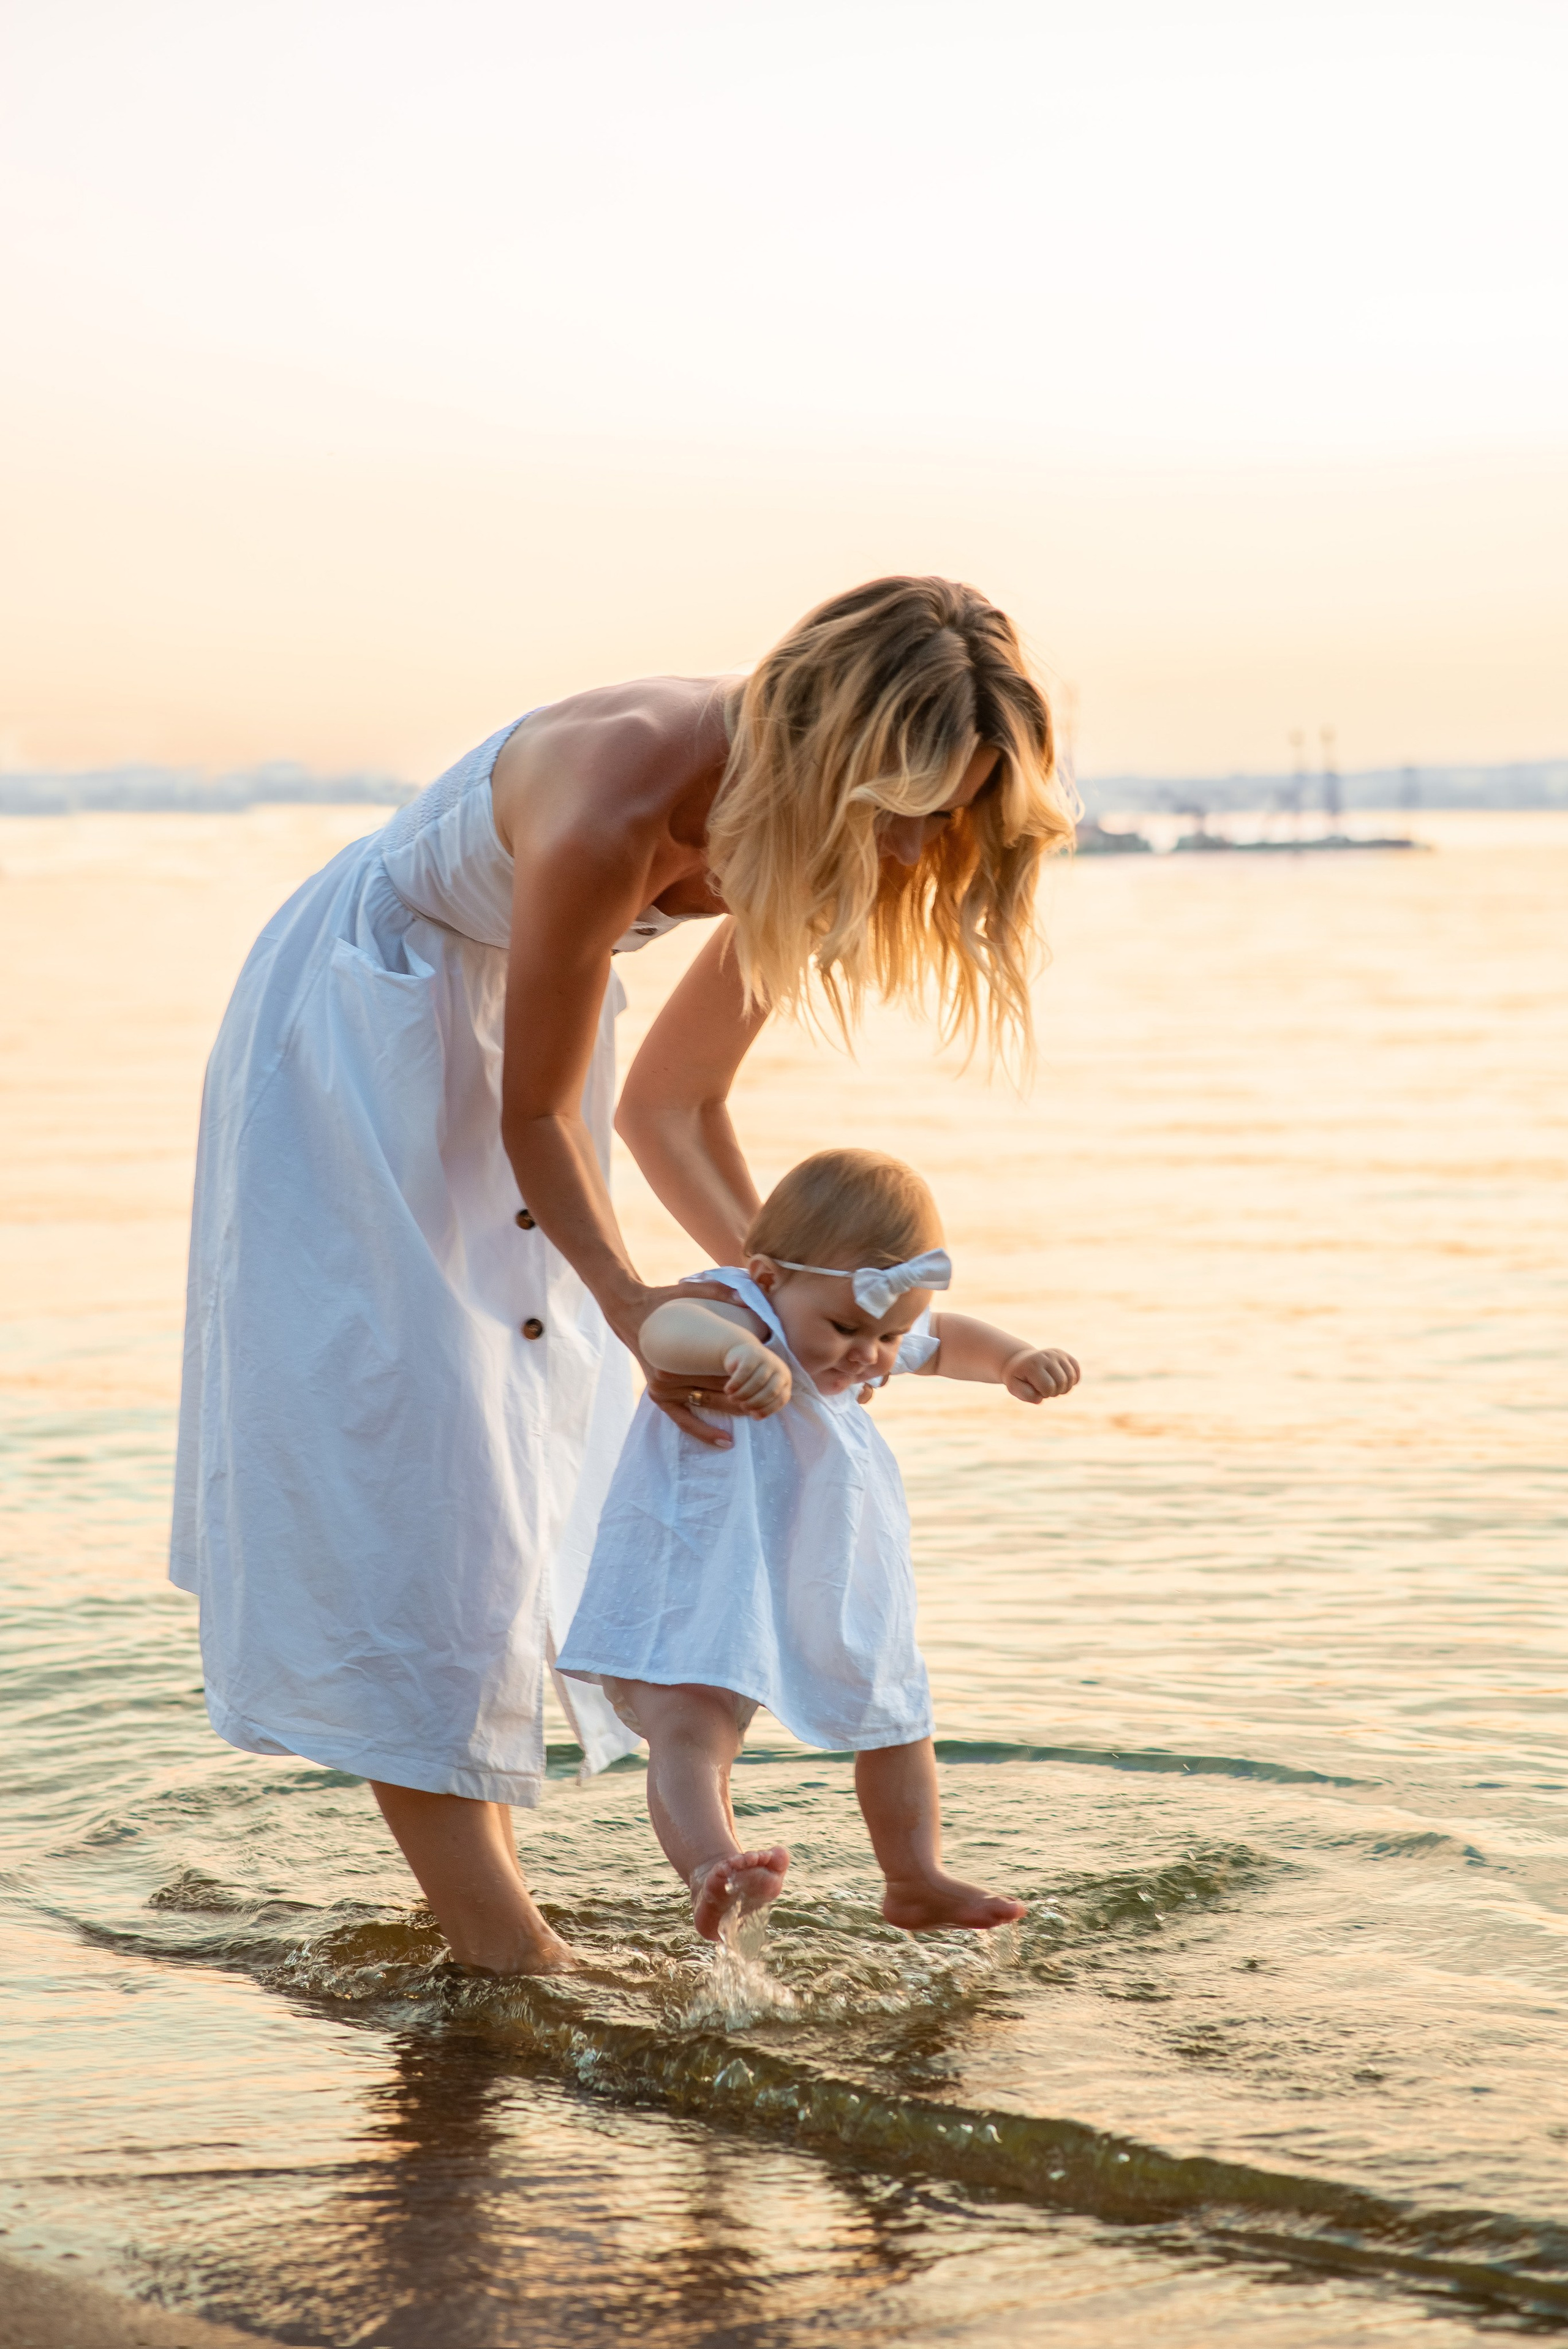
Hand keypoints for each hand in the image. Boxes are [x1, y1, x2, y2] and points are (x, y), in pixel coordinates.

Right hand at [614, 1281, 760, 1449]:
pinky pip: (684, 1421)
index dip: (751, 1374)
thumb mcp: (693, 1290)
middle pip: (720, 1390)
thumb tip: (745, 1298)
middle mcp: (671, 1375)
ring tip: (757, 1413)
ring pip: (708, 1405)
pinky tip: (727, 1441)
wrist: (631, 1313)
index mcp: (682, 1352)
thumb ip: (720, 1292)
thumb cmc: (667, 1301)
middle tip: (769, 1395)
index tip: (769, 1375)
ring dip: (734, 1410)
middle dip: (748, 1393)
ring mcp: (663, 1388)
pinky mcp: (658, 1397)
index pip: (726, 1370)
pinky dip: (705, 1432)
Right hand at [723, 1339, 790, 1415]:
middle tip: (742, 1406)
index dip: (768, 1409)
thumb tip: (756, 1416)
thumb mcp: (761, 1390)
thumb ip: (762, 1403)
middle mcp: (779, 1368)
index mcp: (785, 1380)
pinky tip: (728, 1390)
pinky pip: (744, 1373)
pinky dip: (735, 1384)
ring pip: (757, 1383)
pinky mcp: (752, 1355)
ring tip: (732, 1398)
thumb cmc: (753, 1378)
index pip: (782, 1398)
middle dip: (755, 1402)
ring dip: (743, 1394)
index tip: (754, 1416)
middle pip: (770, 1391)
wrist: (743, 1353)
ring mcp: (767, 1360)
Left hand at [1002, 1346, 1079, 1403]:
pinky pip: (1076, 1370)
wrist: (1020, 1361)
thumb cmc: (1018, 1377)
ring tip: (1054, 1386)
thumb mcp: (1014, 1387)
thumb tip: (1040, 1399)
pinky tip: (1063, 1382)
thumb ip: (1025, 1395)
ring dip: (1064, 1388)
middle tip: (1046, 1390)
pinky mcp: (1064, 1355)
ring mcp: (1057, 1354)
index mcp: (1033, 1364)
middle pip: (1062, 1382)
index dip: (1044, 1394)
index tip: (1037, 1390)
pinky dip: (1073, 1380)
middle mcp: (1046, 1356)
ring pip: (1071, 1377)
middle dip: (1055, 1392)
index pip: (1048, 1387)